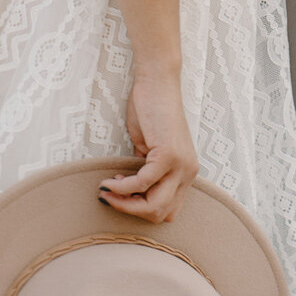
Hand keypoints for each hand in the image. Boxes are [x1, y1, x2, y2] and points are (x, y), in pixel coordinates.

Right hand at [98, 66, 198, 222]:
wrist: (157, 82)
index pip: (168, 210)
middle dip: (132, 211)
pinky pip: (142, 182)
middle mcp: (189, 172)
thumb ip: (145, 170)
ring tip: (106, 190)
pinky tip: (109, 181)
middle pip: (162, 214)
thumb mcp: (149, 148)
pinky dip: (122, 187)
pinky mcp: (168, 155)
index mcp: (186, 172)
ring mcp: (181, 165)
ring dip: (125, 203)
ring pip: (154, 205)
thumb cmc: (151, 109)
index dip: (142, 210)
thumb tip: (128, 192)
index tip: (122, 196)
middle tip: (111, 197)